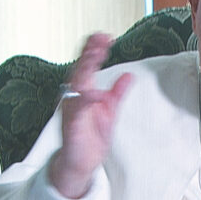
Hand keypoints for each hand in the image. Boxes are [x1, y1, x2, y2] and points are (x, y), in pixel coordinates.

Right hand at [45, 32, 134, 199]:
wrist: (81, 163)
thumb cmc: (90, 137)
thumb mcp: (110, 112)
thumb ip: (117, 93)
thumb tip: (129, 75)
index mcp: (83, 91)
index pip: (88, 64)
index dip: (95, 49)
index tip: (107, 36)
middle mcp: (74, 96)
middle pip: (80, 67)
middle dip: (89, 51)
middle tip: (101, 38)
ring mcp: (71, 108)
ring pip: (76, 83)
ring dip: (86, 67)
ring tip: (97, 54)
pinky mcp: (71, 123)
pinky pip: (78, 107)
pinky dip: (87, 98)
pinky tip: (96, 92)